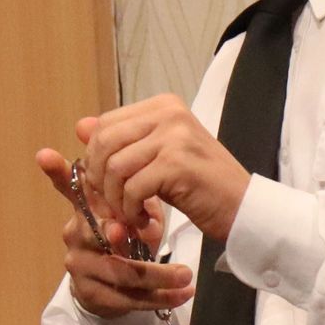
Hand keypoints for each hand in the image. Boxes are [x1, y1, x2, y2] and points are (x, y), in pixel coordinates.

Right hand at [34, 143, 193, 318]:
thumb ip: (139, 197)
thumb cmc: (126, 238)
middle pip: (95, 232)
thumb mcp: (134, 213)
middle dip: (119, 233)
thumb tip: (147, 190)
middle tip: (147, 231)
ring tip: (186, 276)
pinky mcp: (91, 293)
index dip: (57, 172)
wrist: (112, 287)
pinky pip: (127, 297)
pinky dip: (160, 297)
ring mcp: (79, 265)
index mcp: (85, 209)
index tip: (46, 154)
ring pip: (118, 270)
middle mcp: (75, 234)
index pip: (69, 188)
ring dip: (158, 275)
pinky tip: (183, 294)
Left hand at [79, 96, 250, 242]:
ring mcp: (174, 136)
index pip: (105, 124)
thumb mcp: (158, 156)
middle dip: (100, 180)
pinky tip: (144, 219)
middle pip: (104, 143)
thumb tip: (80, 126)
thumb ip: (122, 140)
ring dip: (116, 200)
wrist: (244, 208)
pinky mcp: (177, 164)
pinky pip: (132, 188)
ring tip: (131, 214)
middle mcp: (169, 113)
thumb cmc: (201, 185)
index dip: (95, 158)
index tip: (106, 185)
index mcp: (163, 105)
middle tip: (113, 203)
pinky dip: (131, 210)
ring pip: (115, 167)